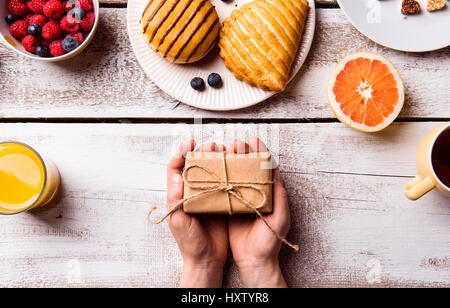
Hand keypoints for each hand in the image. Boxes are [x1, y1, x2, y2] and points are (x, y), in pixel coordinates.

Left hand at [166, 140, 228, 287]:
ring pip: (211, 171)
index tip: (190, 143)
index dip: (181, 153)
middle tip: (213, 145)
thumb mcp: (178, 220)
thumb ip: (175, 198)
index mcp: (179, 194)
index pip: (176, 168)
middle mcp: (193, 192)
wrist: (206, 258)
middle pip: (196, 165)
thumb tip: (177, 175)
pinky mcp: (221, 202)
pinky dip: (228, 172)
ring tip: (225, 151)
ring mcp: (208, 196)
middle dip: (203, 151)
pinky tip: (234, 167)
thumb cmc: (189, 242)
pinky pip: (224, 183)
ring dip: (217, 159)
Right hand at [227, 138, 290, 287]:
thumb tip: (277, 172)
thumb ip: (280, 196)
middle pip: (248, 166)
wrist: (254, 261)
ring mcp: (240, 198)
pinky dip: (219, 176)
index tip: (253, 140)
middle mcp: (254, 192)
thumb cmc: (269, 242)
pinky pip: (223, 187)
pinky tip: (214, 168)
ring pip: (234, 174)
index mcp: (269, 193)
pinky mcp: (228, 206)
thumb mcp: (280, 218)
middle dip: (242, 152)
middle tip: (236, 144)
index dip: (260, 151)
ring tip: (224, 150)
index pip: (265, 166)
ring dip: (229, 160)